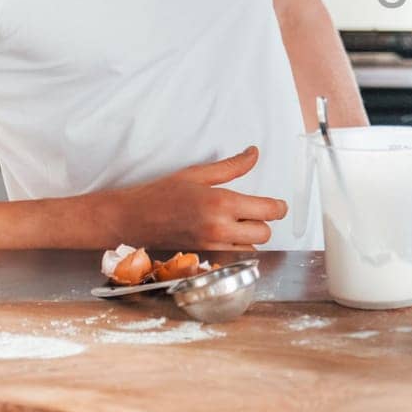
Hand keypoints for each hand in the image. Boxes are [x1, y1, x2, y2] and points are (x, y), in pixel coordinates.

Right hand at [112, 146, 287, 249]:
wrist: (132, 219)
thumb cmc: (161, 194)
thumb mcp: (198, 173)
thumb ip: (231, 166)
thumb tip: (253, 154)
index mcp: (221, 203)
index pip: (269, 211)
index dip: (279, 207)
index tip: (279, 205)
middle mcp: (220, 228)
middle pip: (265, 232)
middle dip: (264, 221)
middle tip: (253, 211)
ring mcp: (213, 245)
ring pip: (252, 247)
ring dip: (251, 236)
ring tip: (236, 222)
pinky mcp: (205, 257)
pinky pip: (234, 256)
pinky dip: (237, 247)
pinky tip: (226, 234)